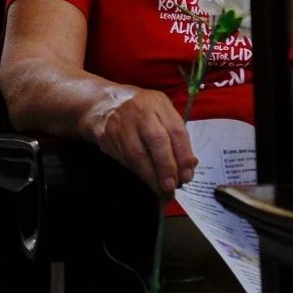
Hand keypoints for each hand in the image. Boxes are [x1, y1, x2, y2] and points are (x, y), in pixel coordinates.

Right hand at [83, 85, 197, 194]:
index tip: (186, 176)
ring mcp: (120, 122)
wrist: (102, 102)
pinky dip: (137, 172)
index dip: (183, 156)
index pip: (176, 131)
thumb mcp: (161, 113)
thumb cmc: (140, 111)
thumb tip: (190, 166)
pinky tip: (145, 179)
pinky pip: (123, 159)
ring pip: (137, 155)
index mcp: (158, 103)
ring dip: (151, 176)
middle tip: (172, 187)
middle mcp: (140, 110)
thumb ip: (176, 137)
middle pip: (157, 141)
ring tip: (160, 191)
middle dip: (166, 168)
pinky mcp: (106, 135)